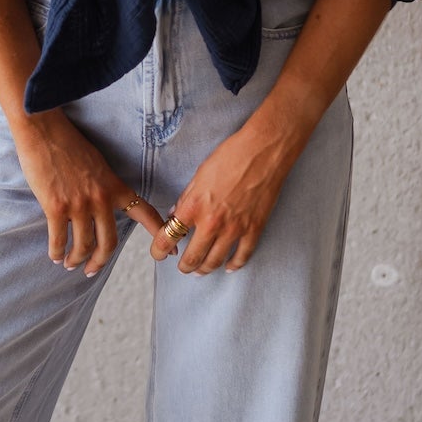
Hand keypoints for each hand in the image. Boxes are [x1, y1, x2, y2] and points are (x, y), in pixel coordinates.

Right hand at [13, 112, 165, 277]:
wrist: (44, 130)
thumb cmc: (68, 144)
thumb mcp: (98, 164)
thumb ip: (104, 186)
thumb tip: (103, 206)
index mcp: (115, 187)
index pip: (144, 213)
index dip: (160, 233)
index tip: (171, 248)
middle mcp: (101, 199)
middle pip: (109, 243)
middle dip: (99, 261)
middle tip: (91, 269)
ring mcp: (79, 205)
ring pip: (83, 245)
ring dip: (76, 259)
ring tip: (70, 263)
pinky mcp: (56, 207)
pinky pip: (59, 239)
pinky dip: (57, 252)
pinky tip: (55, 255)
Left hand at [148, 120, 302, 274]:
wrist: (264, 151)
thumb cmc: (231, 156)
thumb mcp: (199, 174)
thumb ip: (186, 198)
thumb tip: (176, 214)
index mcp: (194, 206)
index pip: (168, 237)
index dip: (159, 250)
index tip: (157, 254)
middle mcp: (212, 222)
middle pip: (192, 257)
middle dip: (184, 266)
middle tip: (182, 267)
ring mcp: (234, 229)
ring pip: (215, 261)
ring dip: (205, 269)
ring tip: (200, 270)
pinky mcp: (254, 229)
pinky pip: (242, 256)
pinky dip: (234, 265)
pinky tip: (228, 267)